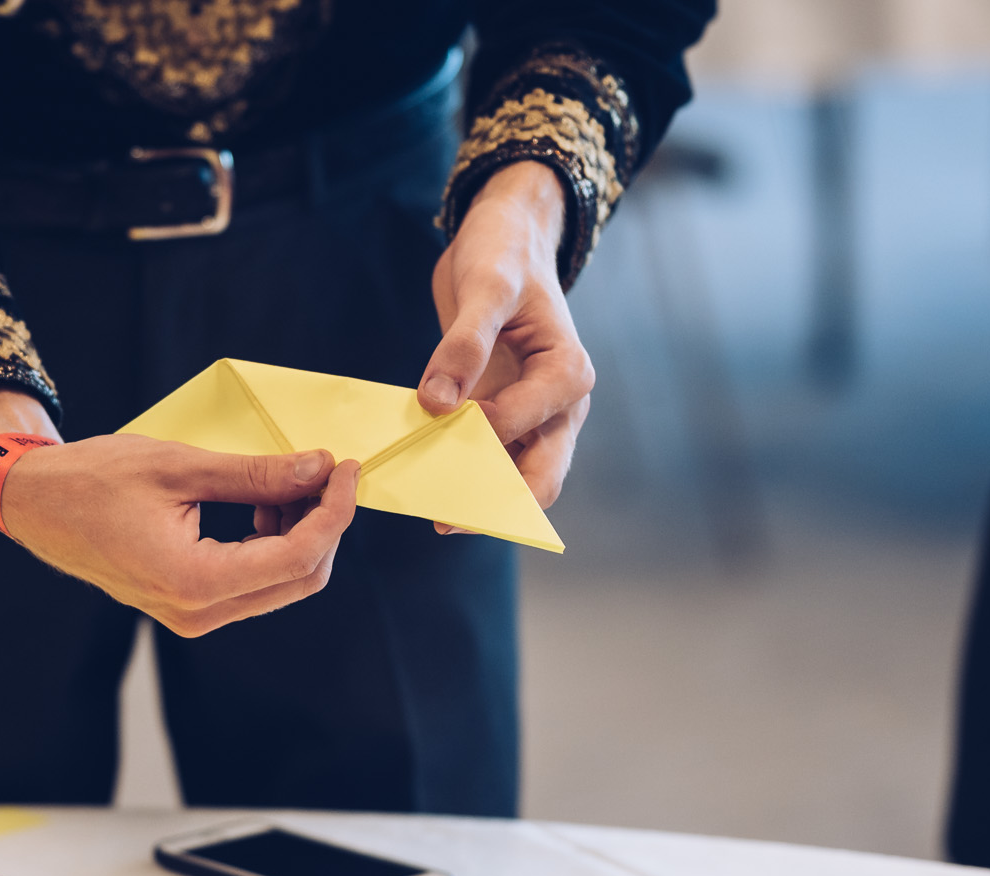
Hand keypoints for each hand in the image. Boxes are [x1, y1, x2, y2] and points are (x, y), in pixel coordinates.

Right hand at [0, 388, 359, 636]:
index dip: (334, 510)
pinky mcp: (187, 607)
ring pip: (281, 584)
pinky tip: (259, 507)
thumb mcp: (181, 465)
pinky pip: (252, 584)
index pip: (297, 555)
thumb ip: (257, 473)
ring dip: (298, 534)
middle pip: (300, 578)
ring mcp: (191, 616)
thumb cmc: (94, 480)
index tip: (345, 467)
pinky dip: (270, 546)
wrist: (36, 504)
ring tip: (280, 484)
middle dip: (323, 523)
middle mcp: (196, 612)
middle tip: (321, 470)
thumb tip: (319, 467)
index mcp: (194, 581)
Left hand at [418, 161, 593, 527]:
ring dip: (475, 494)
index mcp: (567, 373)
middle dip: (493, 502)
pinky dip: (460, 470)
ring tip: (426, 504)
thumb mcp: (486, 286)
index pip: (527, 427)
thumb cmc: (504, 256)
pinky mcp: (505, 416)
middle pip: (539, 478)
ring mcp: (534, 416)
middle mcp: (560, 404)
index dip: (479, 439)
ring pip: (514, 477)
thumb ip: (463, 343)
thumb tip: (438, 404)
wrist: (505, 240)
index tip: (430, 436)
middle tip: (441, 520)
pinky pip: (488, 457)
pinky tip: (422, 476)